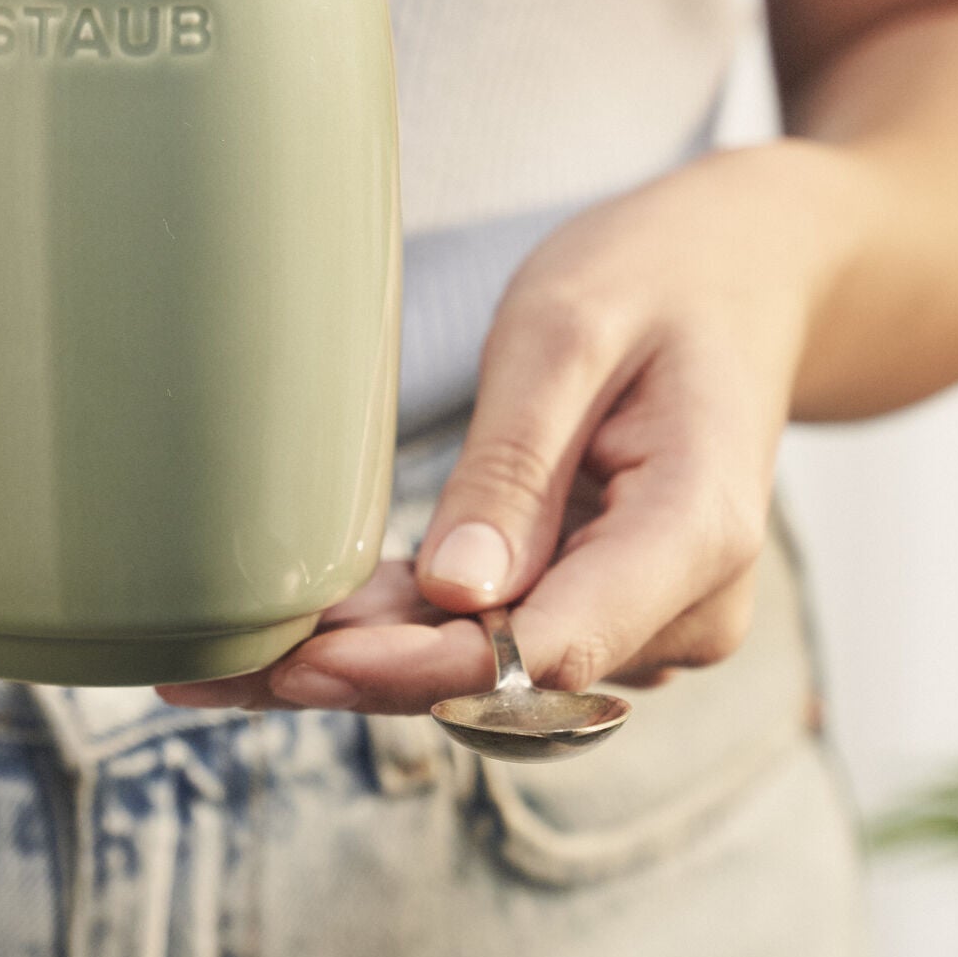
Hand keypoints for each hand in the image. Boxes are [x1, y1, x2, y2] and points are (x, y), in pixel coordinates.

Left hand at [157, 141, 866, 716]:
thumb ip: (517, 465)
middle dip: (360, 678)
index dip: (419, 668)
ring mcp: (645, 617)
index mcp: (696, 533)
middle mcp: (684, 605)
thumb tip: (457, 593)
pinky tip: (292, 635)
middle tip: (207, 677)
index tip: (306, 662)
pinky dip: (399, 636)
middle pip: (506, 680)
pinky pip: (495, 638)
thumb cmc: (660, 279)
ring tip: (214, 663)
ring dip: (365, 664)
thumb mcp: (569, 332)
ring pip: (488, 672)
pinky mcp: (602, 606)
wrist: (749, 275)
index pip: (547, 649)